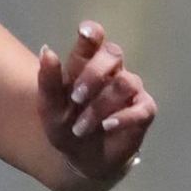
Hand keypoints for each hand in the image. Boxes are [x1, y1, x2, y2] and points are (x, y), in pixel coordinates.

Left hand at [37, 22, 155, 185]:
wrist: (79, 158)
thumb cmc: (65, 125)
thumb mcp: (49, 108)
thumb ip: (48, 80)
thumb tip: (47, 50)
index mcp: (87, 64)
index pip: (93, 40)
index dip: (92, 33)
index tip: (85, 33)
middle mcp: (112, 71)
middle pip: (113, 54)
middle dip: (94, 74)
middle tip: (76, 98)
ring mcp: (130, 90)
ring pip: (125, 83)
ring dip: (100, 105)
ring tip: (80, 127)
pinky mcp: (144, 110)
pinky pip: (142, 108)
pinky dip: (124, 117)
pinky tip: (107, 125)